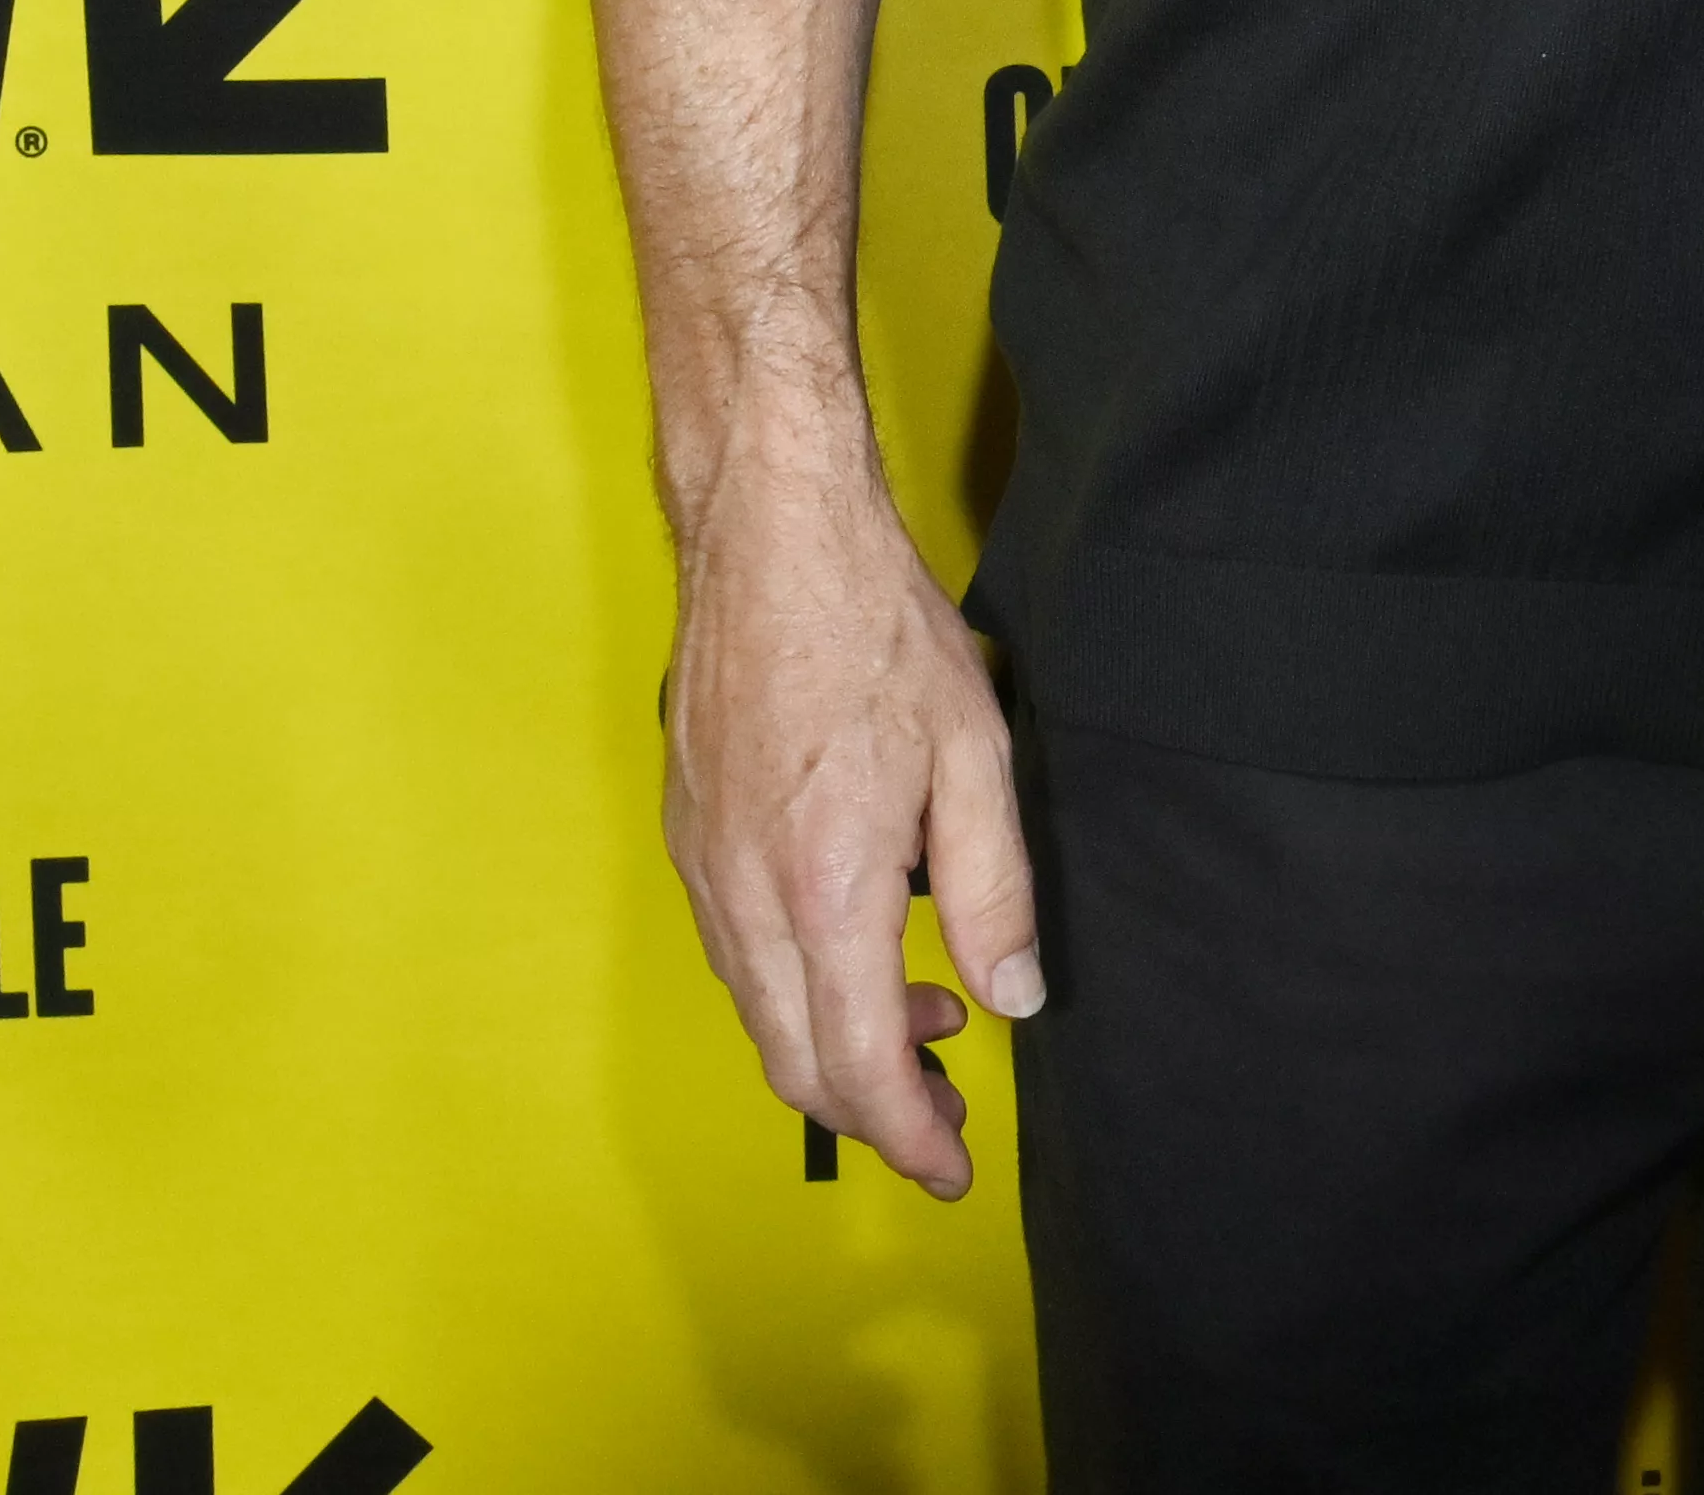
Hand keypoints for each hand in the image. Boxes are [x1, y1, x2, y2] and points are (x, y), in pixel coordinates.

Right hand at [658, 459, 1045, 1190]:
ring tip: (928, 1017)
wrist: (769, 538)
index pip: (858, 1063)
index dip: (910, 1134)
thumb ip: (994, 891)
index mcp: (826, 887)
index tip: (953, 1165)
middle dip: (874, 1109)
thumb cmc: (875, 630)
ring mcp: (705, 867)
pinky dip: (797, 985)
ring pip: (760, 1012)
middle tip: (949, 1110)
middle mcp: (748, 895)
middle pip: (795, 1061)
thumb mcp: (976, 758)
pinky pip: (738, 954)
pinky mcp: (689, 835)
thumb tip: (1013, 995)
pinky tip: (861, 944)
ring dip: (835, 1044)